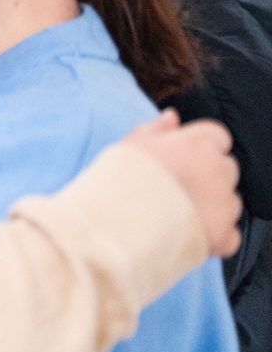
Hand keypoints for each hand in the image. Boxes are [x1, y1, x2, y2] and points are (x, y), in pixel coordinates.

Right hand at [124, 109, 240, 257]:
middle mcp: (219, 171)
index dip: (201, 146)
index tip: (184, 155)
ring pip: (229, 200)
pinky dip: (216, 233)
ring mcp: (225, 204)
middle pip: (226, 168)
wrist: (121, 222)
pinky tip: (190, 230)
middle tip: (177, 185)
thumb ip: (156, 128)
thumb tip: (172, 117)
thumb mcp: (132, 144)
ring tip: (179, 211)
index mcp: (199, 144)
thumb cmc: (122, 179)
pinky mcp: (224, 234)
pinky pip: (229, 232)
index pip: (217, 137)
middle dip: (209, 175)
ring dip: (213, 203)